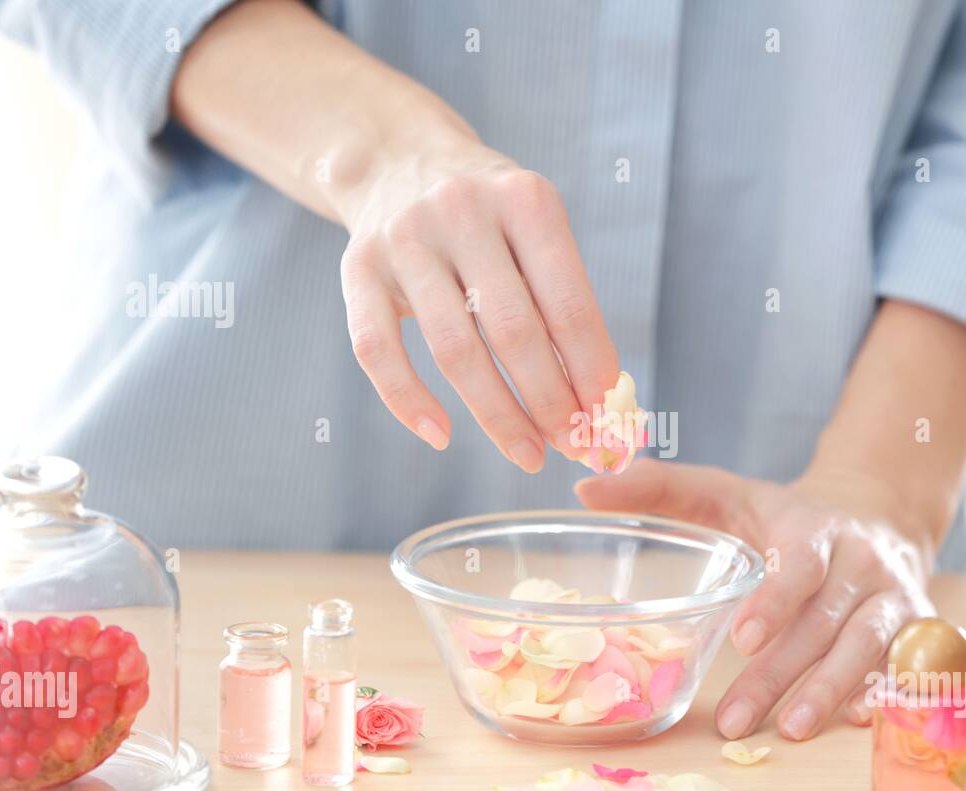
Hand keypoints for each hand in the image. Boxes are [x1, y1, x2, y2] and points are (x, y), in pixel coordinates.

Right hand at [336, 133, 619, 470]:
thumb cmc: (492, 219)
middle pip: (514, 330)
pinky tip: (441, 438)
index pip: (568, 302)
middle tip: (574, 446)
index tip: (609, 418)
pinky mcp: (357, 267)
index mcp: (524, 200)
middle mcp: (462, 211)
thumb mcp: (536, 232)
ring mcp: (404, 238)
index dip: (592, 369)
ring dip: (497, 415)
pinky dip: (408, 402)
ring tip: (528, 455)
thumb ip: (565, 305)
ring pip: (454, 350)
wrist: (398, 160)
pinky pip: (377, 351)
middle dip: (551, 401)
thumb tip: (603, 403)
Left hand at [576, 459, 935, 740]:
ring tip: (788, 730)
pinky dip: (886, 692)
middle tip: (734, 720)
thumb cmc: (788, 517)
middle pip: (822, 622)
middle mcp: (863, 562)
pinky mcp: (917, 626)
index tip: (742, 639)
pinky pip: (906, 663)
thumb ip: (662, 489)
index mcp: (815, 529)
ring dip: (830, 692)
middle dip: (779, 674)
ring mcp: (895, 596)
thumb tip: (585, 489)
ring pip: (866, 648)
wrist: (880, 514)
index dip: (775, 601)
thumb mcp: (730, 494)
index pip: (799, 565)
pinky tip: (857, 722)